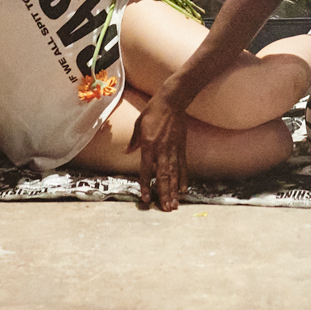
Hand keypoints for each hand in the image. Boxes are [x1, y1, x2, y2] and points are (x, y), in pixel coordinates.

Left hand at [132, 93, 191, 210]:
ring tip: (174, 205)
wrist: (172, 101)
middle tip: (165, 209)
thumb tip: (127, 152)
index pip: (146, 170)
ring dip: (173, 191)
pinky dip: (183, 179)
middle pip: (162, 176)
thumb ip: (134, 141)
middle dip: (164, 194)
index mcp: (149, 145)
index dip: (145, 185)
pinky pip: (183, 167)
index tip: (145, 198)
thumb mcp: (138, 124)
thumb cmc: (153, 111)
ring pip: (174, 175)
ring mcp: (174, 150)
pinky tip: (183, 190)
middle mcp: (162, 150)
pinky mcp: (182, 148)